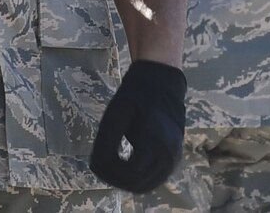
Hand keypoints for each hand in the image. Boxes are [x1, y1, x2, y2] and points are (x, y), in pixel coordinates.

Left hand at [90, 60, 186, 192]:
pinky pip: (155, 179)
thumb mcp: (116, 114)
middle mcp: (168, 155)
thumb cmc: (136, 95)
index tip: (96, 164)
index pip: (130, 174)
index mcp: (155, 142)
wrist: (163, 83)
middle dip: (115, 180)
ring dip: (126, 182)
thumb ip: (106, 143)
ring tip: (111, 168)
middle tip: (100, 167)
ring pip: (147, 186)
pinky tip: (124, 167)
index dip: (110, 174)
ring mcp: (173, 158)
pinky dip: (138, 179)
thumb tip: (96, 168)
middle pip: (138, 184)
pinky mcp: (174, 158)